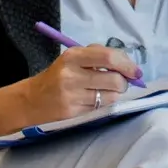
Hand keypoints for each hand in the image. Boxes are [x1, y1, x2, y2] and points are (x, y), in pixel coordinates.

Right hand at [26, 44, 142, 124]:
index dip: (127, 64)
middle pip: (114, 78)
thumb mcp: (73, 59)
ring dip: (116, 94)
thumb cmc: (58, 76)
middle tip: (122, 82)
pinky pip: (101, 106)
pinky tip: (96, 99)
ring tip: (107, 91)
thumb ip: (98, 57)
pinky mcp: (73, 111)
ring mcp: (71, 94)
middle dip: (124, 82)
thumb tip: (129, 66)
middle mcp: (71, 74)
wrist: (31, 100)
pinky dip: (105, 102)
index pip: (108, 57)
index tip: (135, 71)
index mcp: (73, 56)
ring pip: (110, 95)